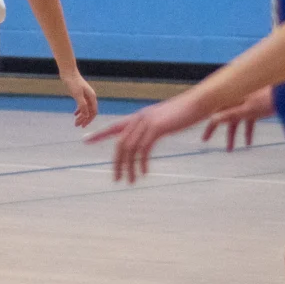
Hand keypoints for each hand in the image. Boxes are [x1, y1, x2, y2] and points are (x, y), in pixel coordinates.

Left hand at [60, 69, 97, 127]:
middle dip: (84, 119)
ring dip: (81, 116)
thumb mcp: (77, 94)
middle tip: (77, 125)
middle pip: (90, 111)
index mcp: (92, 97)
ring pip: (86, 109)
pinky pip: (82, 105)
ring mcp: (86, 95)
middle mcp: (90, 97)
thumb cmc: (73, 82)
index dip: (88, 120)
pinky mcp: (80, 94)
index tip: (82, 126)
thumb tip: (86, 115)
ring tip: (75, 122)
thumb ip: (82, 105)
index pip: (93, 112)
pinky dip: (79, 110)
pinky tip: (74, 114)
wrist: (68, 72)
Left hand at [85, 93, 205, 182]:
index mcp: (139, 116)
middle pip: (120, 143)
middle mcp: (139, 118)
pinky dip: (142, 162)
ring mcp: (147, 122)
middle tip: (116, 178)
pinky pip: (144, 148)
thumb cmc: (184, 112)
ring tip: (130, 181)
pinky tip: (144, 172)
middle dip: (117, 163)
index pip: (114, 126)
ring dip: (129, 167)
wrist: (199, 102)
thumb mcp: (164, 119)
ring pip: (130, 148)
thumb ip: (153, 127)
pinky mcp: (157, 127)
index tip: (85, 140)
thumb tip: (148, 135)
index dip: (99, 134)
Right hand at [201, 87, 273, 151]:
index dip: (209, 126)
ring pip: (234, 123)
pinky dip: (247, 132)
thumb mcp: (247, 109)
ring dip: (232, 135)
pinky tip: (248, 143)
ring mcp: (244, 105)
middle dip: (215, 130)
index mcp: (231, 100)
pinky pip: (247, 123)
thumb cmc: (265, 99)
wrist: (284, 94)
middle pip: (222, 118)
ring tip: (230, 149)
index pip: (215, 114)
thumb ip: (230, 114)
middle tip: (206, 140)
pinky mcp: (253, 109)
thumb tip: (214, 119)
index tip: (204, 138)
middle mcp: (235, 102)